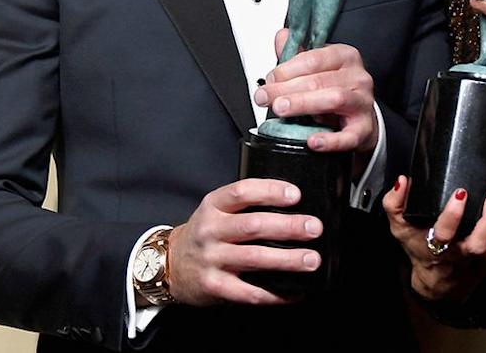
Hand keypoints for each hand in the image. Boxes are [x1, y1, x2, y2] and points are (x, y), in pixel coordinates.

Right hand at [166, 179, 321, 305]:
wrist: (171, 265)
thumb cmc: (205, 234)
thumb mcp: (216, 210)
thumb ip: (246, 205)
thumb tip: (293, 204)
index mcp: (213, 206)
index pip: (242, 192)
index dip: (270, 191)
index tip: (296, 195)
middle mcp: (210, 231)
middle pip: (253, 225)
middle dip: (288, 226)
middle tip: (314, 228)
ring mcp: (212, 260)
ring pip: (254, 258)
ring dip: (287, 260)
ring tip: (311, 259)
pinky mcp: (215, 287)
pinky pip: (249, 292)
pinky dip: (275, 294)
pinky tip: (295, 291)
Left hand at [256, 30, 377, 153]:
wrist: (358, 118)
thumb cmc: (335, 90)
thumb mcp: (316, 69)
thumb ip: (296, 55)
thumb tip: (282, 37)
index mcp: (345, 56)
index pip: (314, 58)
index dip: (287, 69)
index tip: (269, 79)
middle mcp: (358, 77)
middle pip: (320, 80)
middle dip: (287, 88)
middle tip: (265, 97)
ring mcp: (363, 102)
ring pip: (334, 99)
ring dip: (303, 104)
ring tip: (281, 109)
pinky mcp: (364, 129)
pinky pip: (349, 136)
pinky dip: (330, 141)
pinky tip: (312, 141)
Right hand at [383, 176, 485, 300]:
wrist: (437, 284)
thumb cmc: (420, 249)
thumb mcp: (401, 227)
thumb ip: (395, 204)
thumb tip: (403, 180)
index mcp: (436, 249)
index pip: (444, 235)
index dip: (452, 216)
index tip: (460, 193)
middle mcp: (461, 257)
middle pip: (478, 245)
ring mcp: (481, 262)